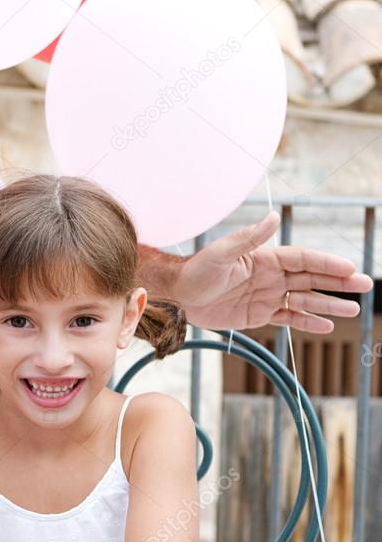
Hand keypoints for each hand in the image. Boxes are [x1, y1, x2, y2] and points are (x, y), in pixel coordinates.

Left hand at [176, 211, 371, 332]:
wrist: (178, 297)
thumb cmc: (196, 272)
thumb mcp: (220, 254)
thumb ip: (247, 239)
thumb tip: (273, 217)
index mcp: (266, 259)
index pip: (304, 260)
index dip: (327, 264)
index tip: (349, 268)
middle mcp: (272, 276)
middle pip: (312, 278)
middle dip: (339, 282)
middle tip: (366, 285)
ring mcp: (268, 296)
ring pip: (305, 300)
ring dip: (329, 304)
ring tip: (353, 310)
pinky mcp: (259, 315)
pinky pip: (289, 318)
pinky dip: (307, 322)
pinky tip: (326, 325)